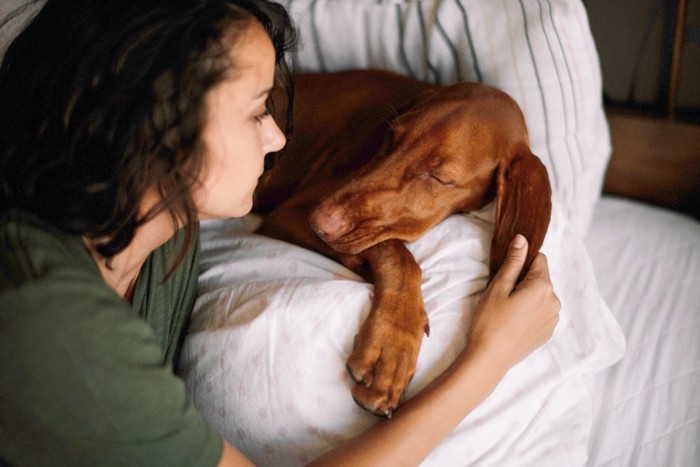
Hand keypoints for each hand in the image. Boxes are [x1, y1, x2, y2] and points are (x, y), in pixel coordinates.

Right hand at [466, 234, 559, 372]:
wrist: (490, 358)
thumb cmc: (489, 321)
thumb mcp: (498, 287)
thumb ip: (513, 262)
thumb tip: (523, 239)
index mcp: (542, 287)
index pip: (539, 259)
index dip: (521, 262)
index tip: (506, 274)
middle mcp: (554, 301)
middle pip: (541, 278)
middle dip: (524, 280)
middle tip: (502, 295)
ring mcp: (553, 319)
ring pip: (541, 295)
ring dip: (528, 296)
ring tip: (507, 310)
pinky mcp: (548, 332)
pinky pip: (542, 312)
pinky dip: (530, 311)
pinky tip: (513, 322)